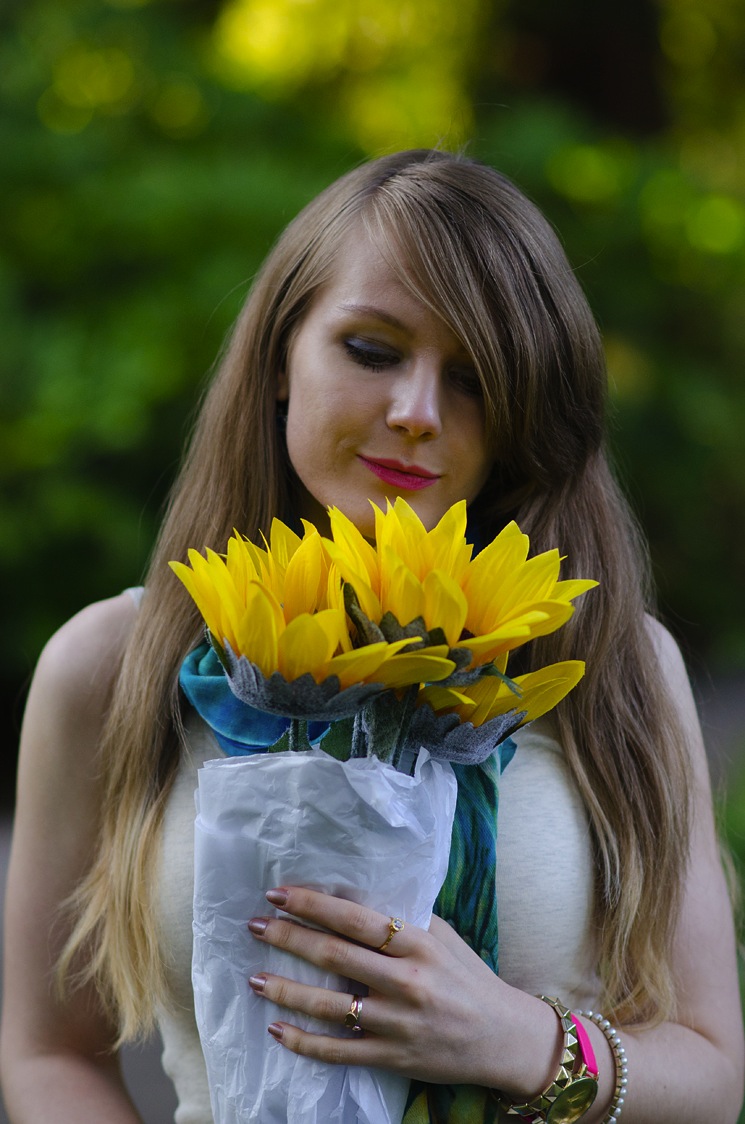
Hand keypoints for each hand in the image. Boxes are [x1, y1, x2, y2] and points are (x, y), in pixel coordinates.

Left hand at [247, 885, 532, 1087]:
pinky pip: (338, 1051)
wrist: (504, 1037)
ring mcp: (397, 1023)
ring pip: (328, 1005)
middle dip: (288, 937)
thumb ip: (400, 919)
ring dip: (286, 989)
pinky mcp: (392, 1058)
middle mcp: (406, 981)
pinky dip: (304, 1041)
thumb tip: (348, 895)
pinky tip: (277, 1029)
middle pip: (335, 956)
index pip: (355, 918)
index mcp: (419, 943)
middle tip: (255, 925)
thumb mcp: (442, 937)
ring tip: (254, 977)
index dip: (313, 904)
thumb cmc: (468, 977)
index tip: (278, 893)